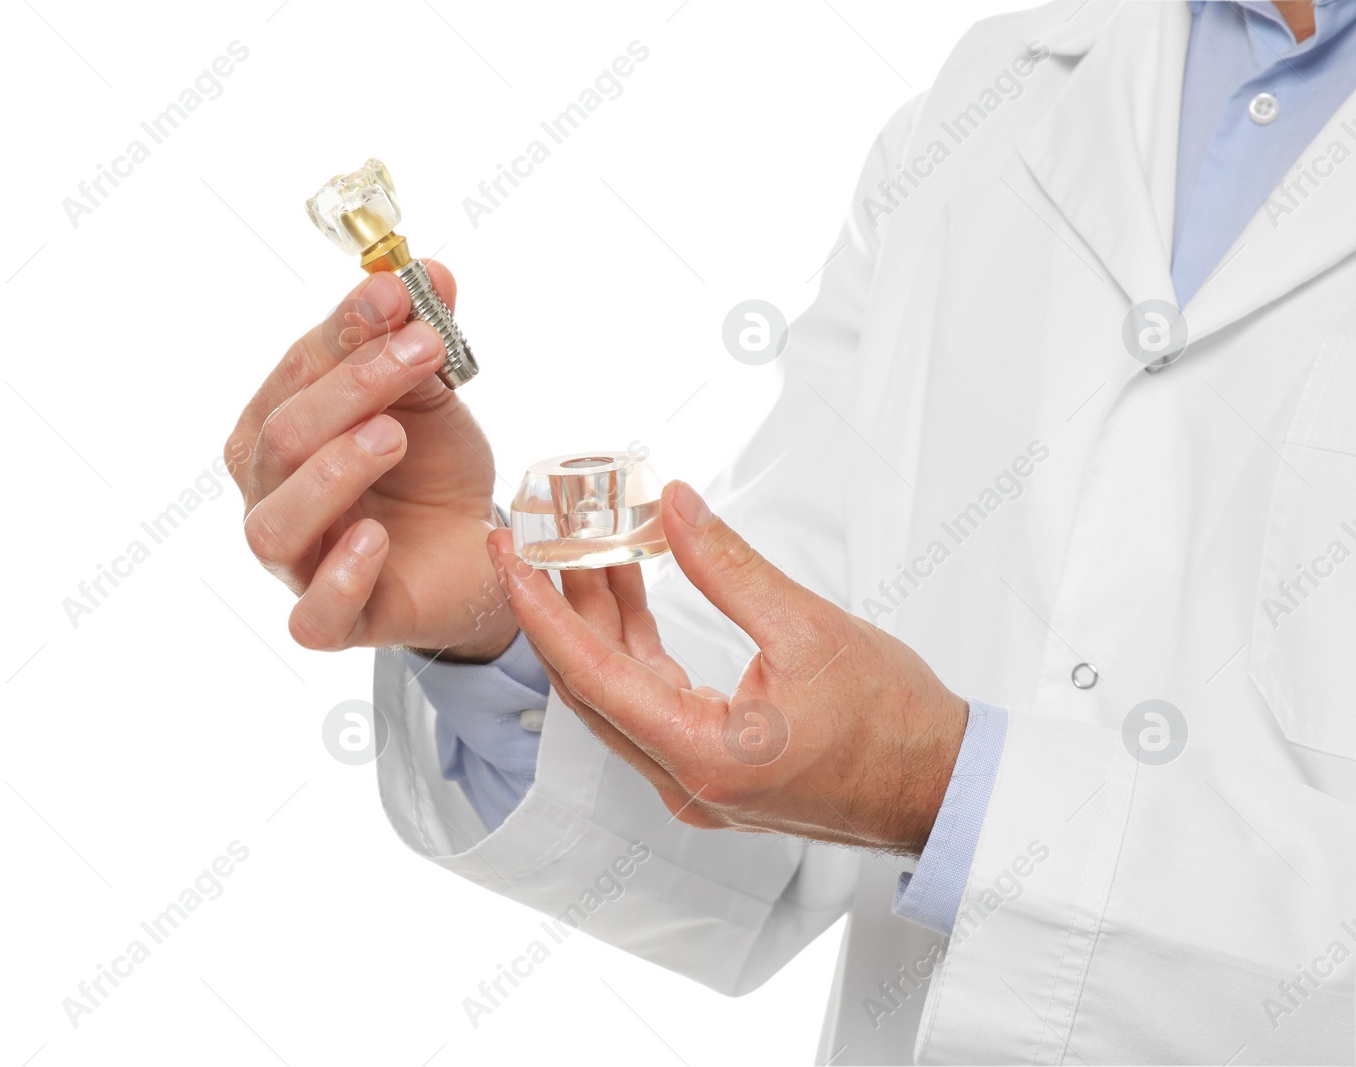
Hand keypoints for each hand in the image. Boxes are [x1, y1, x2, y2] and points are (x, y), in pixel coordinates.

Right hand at [226, 262, 515, 660]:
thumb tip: (427, 270)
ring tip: (391, 436)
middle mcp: (270, 493)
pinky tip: (375, 538)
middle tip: (421, 352)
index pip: (294, 370)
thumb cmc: (431, 471)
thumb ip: (418, 340)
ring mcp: (295, 562)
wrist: (473, 552)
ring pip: (276, 522)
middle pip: (282, 437)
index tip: (399, 292)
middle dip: (351, 386)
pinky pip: (313, 615)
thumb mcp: (430, 397)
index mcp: (277, 429)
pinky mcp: (334, 621)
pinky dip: (339, 576)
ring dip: (332, 471)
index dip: (344, 328)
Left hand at [487, 481, 968, 852]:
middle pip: (592, 685)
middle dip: (559, 607)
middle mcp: (684, 781)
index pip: (590, 674)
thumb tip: (673, 507)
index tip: (505, 557)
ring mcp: (695, 783)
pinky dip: (634, 647)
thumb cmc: (895, 725)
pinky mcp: (710, 771)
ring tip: (586, 547)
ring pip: (619, 693)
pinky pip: (650, 703)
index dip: (539, 610)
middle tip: (533, 541)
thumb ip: (728, 566)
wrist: (943, 786)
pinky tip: (630, 593)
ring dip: (598, 622)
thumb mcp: (808, 628)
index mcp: (702, 756)